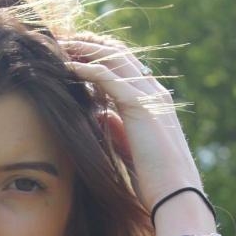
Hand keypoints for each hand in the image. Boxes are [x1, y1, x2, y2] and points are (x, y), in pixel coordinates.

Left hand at [60, 34, 203, 213]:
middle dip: (90, 44)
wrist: (175, 196)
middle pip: (118, 54)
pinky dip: (86, 68)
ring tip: (60, 44)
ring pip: (113, 58)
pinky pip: (108, 77)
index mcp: (153, 102)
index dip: (100, 56)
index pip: (124, 67)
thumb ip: (118, 128)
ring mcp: (149, 96)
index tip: (75, 53)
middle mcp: (153, 92)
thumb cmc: (155, 181)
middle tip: (63, 39)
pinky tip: (66, 66)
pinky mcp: (140, 106)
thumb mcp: (131, 149)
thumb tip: (101, 113)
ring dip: (85, 49)